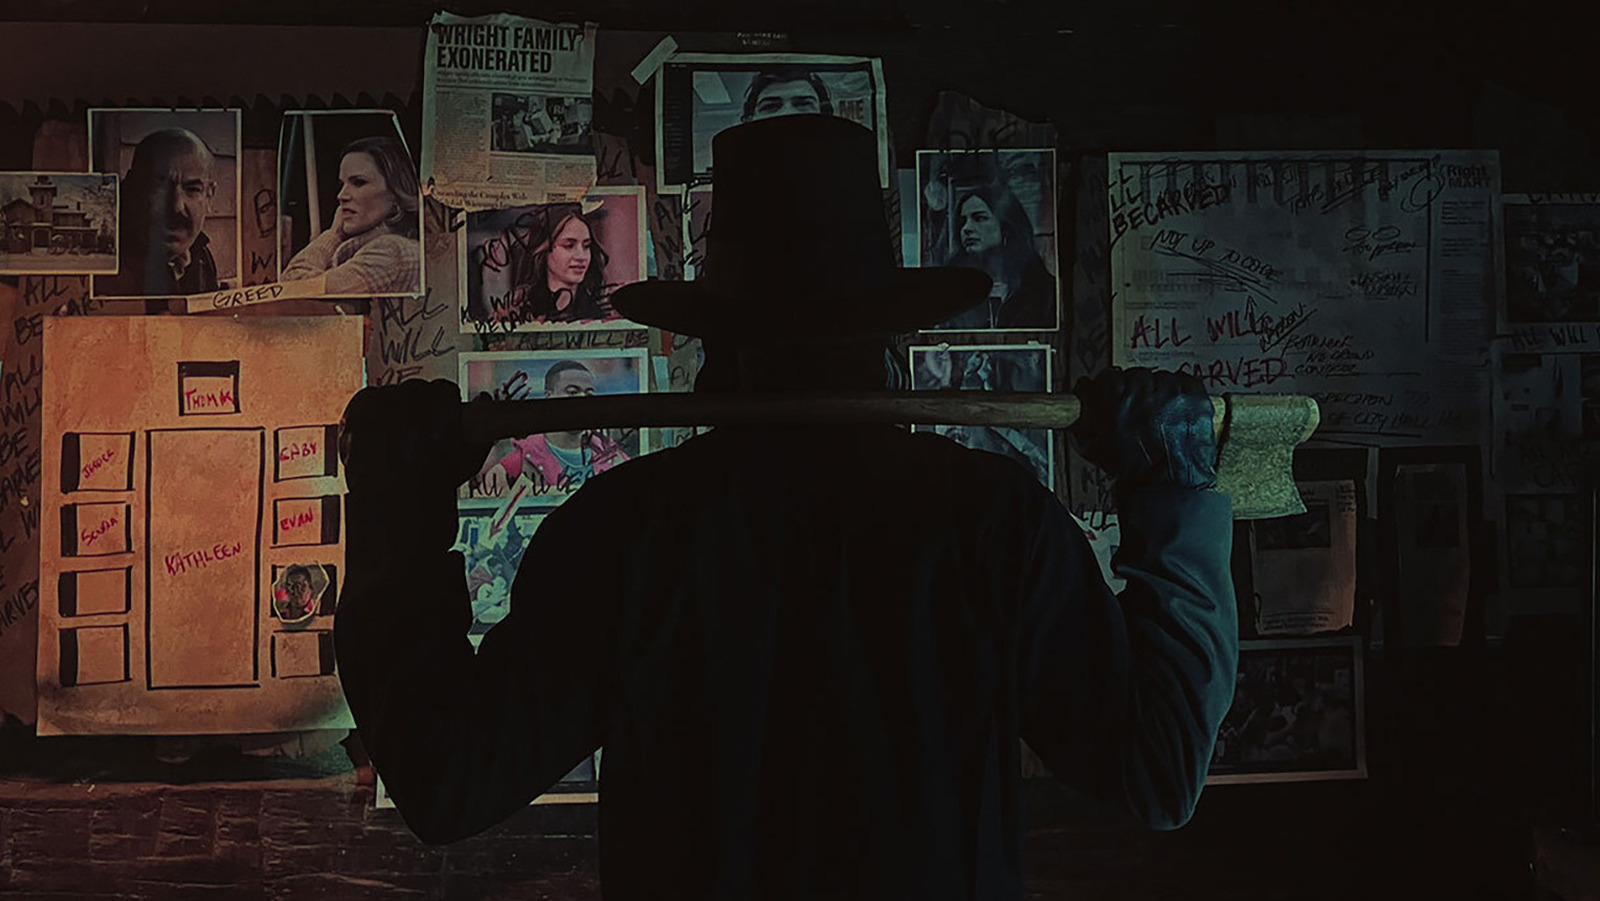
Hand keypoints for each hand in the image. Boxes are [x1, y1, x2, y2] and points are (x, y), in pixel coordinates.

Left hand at [339, 379, 494, 496]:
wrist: (393, 508)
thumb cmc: (432, 489)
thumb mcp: (467, 461)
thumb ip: (479, 428)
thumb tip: (485, 402)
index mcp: (440, 403)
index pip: (443, 390)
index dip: (444, 407)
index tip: (440, 421)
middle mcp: (409, 399)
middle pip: (415, 390)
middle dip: (418, 408)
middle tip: (418, 434)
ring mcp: (379, 405)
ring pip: (388, 396)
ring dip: (392, 411)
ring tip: (395, 439)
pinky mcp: (356, 415)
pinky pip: (363, 404)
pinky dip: (367, 415)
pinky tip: (375, 435)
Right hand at [1069, 366, 1217, 490]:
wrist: (1166, 487)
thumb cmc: (1132, 470)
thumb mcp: (1092, 445)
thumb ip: (1081, 414)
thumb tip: (1081, 392)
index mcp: (1116, 401)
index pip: (1110, 376)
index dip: (1113, 387)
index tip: (1117, 393)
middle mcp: (1144, 394)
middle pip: (1137, 376)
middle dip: (1138, 391)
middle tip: (1142, 410)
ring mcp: (1173, 395)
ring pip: (1163, 379)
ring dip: (1161, 393)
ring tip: (1162, 415)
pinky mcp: (1196, 399)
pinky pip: (1188, 382)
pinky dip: (1184, 394)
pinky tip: (1178, 411)